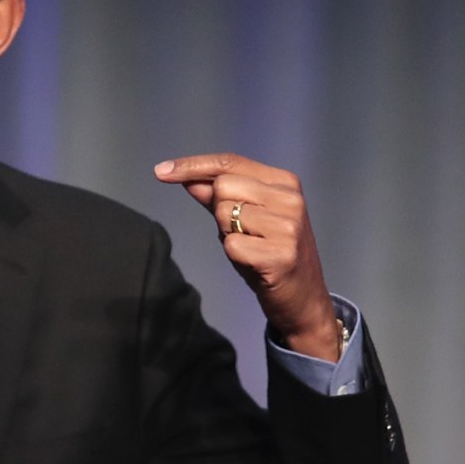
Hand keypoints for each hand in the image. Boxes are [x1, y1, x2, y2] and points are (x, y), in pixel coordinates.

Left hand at [154, 153, 343, 361]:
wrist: (303, 300)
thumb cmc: (270, 257)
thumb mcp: (244, 221)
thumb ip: (216, 199)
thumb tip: (187, 179)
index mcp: (284, 182)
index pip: (229, 162)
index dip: (192, 165)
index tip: (161, 171)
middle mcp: (290, 198)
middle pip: (222, 186)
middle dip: (219, 210)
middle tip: (243, 233)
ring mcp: (288, 226)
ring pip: (224, 214)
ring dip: (228, 235)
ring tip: (252, 249)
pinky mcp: (281, 254)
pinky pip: (230, 245)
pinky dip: (234, 256)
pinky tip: (255, 264)